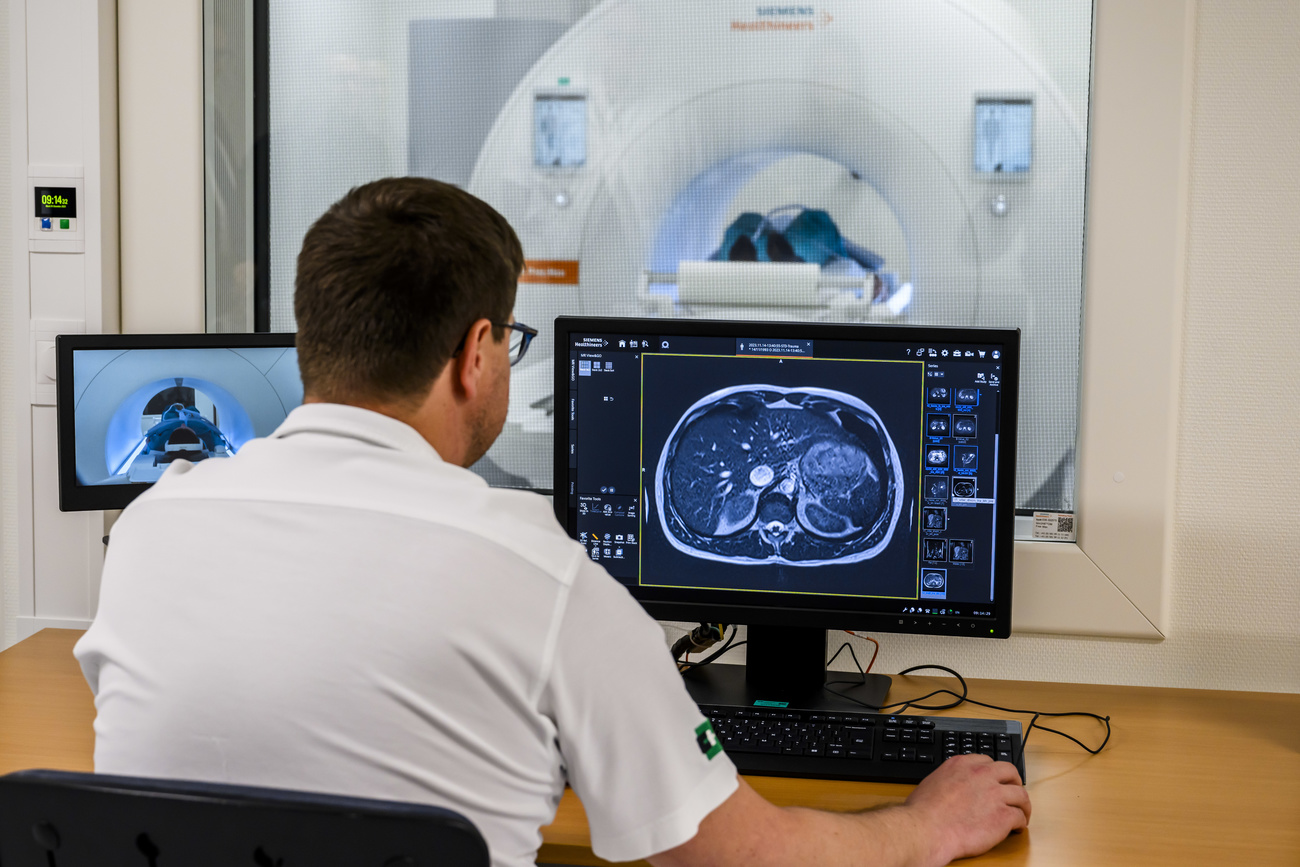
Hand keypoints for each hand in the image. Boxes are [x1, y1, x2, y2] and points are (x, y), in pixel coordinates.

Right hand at [904, 754, 1030, 863]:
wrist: (927, 828)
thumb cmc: (923, 811)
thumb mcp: (933, 781)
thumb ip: (949, 779)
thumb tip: (951, 788)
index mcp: (963, 764)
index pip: (987, 761)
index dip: (994, 772)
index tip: (995, 780)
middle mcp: (982, 775)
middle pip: (1010, 771)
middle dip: (1015, 782)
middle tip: (1014, 792)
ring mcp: (994, 794)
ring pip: (1021, 794)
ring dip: (1023, 805)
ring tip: (1022, 813)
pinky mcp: (1003, 815)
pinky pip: (1019, 817)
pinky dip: (1020, 823)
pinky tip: (1016, 829)